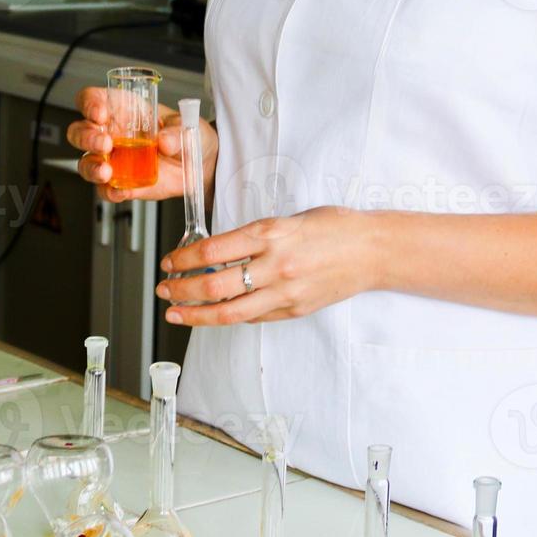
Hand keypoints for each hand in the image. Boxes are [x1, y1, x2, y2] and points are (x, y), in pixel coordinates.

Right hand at [66, 86, 216, 202]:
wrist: (201, 165)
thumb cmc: (188, 135)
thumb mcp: (187, 125)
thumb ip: (177, 131)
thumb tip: (165, 141)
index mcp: (123, 109)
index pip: (92, 99)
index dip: (89, 104)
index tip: (100, 113)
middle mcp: (111, 133)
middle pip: (79, 131)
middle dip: (86, 137)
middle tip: (105, 144)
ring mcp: (113, 160)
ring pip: (86, 162)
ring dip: (92, 167)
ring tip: (107, 172)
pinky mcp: (121, 183)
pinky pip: (105, 190)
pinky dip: (110, 192)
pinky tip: (120, 191)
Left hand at [155, 208, 379, 325]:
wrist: (373, 250)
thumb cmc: (334, 226)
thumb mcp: (289, 219)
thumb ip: (255, 236)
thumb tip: (219, 251)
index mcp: (271, 234)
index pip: (213, 250)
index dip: (183, 259)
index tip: (168, 262)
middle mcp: (275, 264)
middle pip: (215, 284)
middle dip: (181, 289)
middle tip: (163, 289)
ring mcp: (285, 291)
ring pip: (230, 311)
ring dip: (196, 314)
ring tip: (174, 312)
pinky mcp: (294, 310)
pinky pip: (254, 317)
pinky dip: (229, 316)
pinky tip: (213, 314)